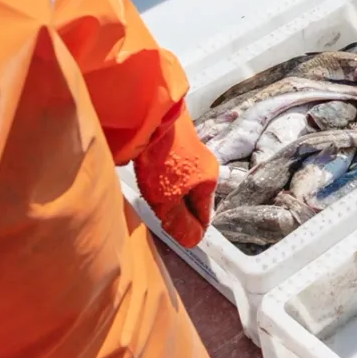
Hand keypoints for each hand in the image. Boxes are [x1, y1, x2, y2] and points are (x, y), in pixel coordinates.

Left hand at [135, 128, 220, 247]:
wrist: (151, 116)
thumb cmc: (163, 161)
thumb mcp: (168, 200)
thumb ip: (179, 222)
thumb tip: (193, 242)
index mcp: (208, 181)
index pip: (204, 215)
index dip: (192, 229)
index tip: (178, 236)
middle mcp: (204, 165)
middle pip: (193, 196)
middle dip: (180, 208)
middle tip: (161, 216)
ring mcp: (190, 150)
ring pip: (182, 180)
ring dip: (169, 190)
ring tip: (152, 196)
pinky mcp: (174, 139)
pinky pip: (171, 166)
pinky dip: (162, 174)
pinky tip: (148, 174)